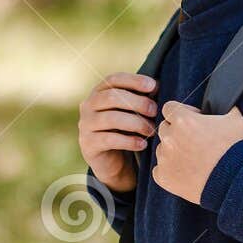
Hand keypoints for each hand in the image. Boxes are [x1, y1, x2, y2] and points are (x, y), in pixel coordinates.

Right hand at [78, 73, 157, 194]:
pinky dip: (129, 141)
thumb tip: (157, 85)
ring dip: (136, 123)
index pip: (114, 79)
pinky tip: (142, 144)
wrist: (112, 162)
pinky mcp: (88, 144)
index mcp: (99, 93)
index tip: (152, 86)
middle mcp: (88, 106)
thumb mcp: (133, 112)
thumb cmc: (125, 131)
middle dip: (137, 102)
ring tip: (151, 130)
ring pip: (112, 118)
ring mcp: (85, 125)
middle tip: (155, 111)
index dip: (133, 80)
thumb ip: (142, 98)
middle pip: (112, 97)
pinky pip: (110, 139)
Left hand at [153, 101, 242, 204]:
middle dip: (176, 131)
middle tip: (193, 141)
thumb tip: (224, 102)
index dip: (182, 112)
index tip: (192, 120)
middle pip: (164, 128)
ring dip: (173, 151)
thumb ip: (224, 107)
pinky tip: (185, 171)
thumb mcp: (235, 119)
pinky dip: (170, 170)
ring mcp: (165, 158)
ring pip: (162, 149)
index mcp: (183, 120)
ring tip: (191, 159)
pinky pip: (159, 170)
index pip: (169, 108)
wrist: (234, 181)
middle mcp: (169, 137)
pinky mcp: (163, 177)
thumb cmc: (235, 149)